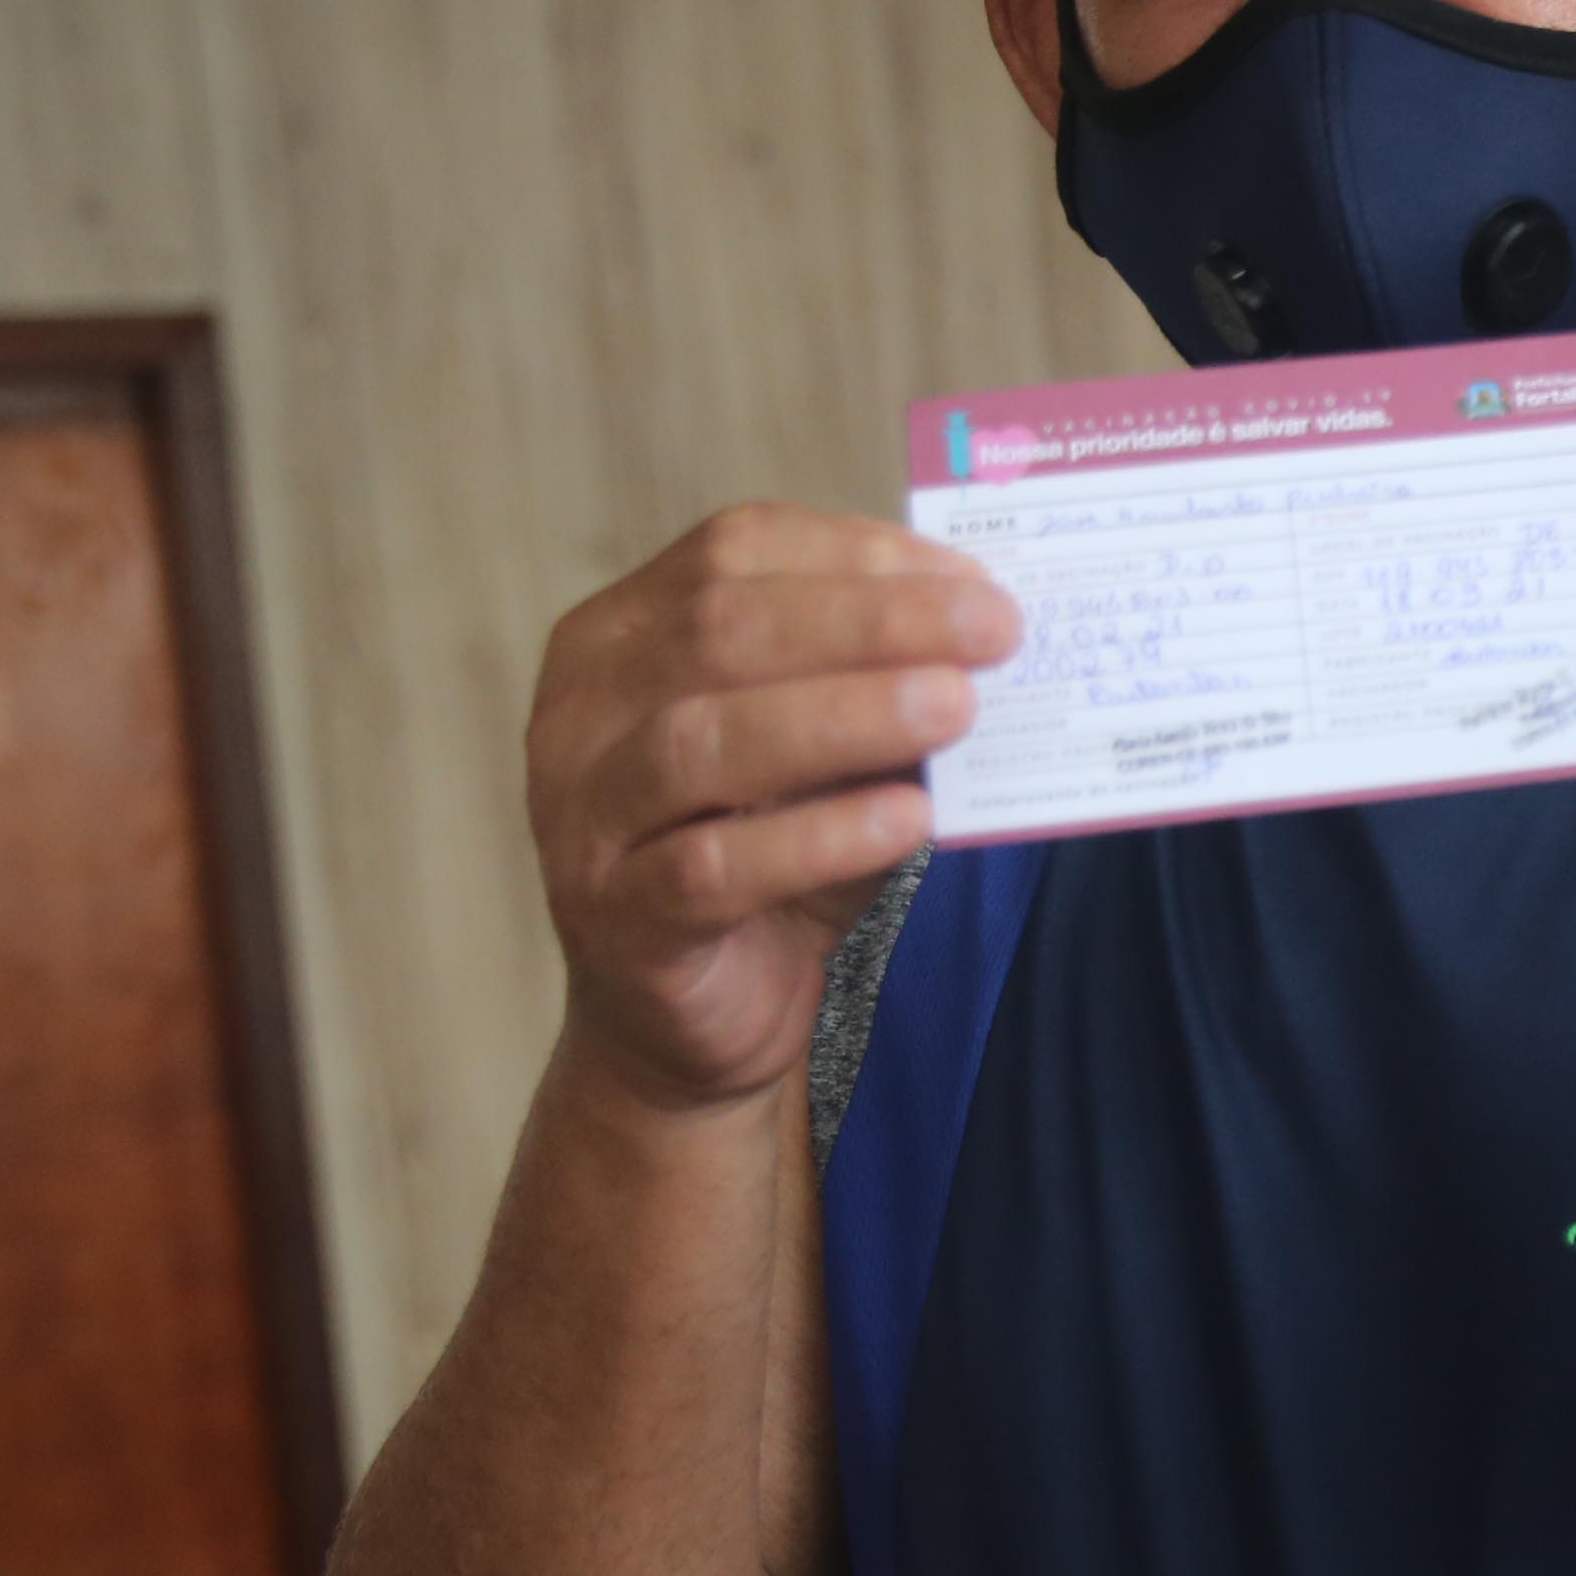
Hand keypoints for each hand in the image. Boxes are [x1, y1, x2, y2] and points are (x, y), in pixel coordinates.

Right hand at [524, 504, 1017, 1115]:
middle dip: (873, 623)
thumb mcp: (829, 754)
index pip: (734, 552)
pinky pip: (714, 868)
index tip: (975, 579)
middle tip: (994, 630)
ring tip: (956, 708)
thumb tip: (988, 631)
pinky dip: (819, 838)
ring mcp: (584, 815)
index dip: (859, 557)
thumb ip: (880, 686)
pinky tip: (907, 819)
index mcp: (622, 635)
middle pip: (721, 630)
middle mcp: (581, 711)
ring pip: (705, 740)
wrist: (691, 1022)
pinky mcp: (617, 917)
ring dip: (845, 717)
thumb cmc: (769, 855)